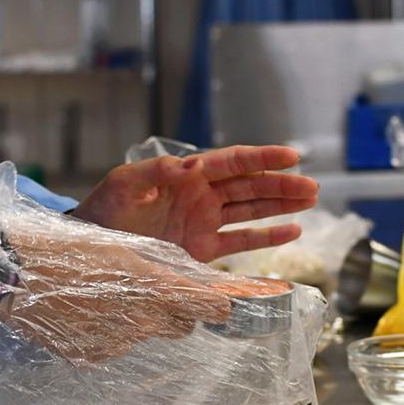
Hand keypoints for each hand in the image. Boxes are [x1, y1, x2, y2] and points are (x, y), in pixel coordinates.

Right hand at [0, 235, 233, 364]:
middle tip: (153, 294)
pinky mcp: (91, 357)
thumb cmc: (66, 247)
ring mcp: (115, 343)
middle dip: (176, 313)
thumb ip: (158, 268)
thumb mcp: (120, 246)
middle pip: (181, 326)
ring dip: (136, 321)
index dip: (216, 305)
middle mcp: (140, 321)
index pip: (207, 306)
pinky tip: (83, 314)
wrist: (10, 272)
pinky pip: (112, 346)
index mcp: (152, 286)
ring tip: (104, 298)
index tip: (220, 303)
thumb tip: (186, 283)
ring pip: (144, 335)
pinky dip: (106, 333)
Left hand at [71, 145, 318, 262]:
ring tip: (311, 200)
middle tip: (312, 186)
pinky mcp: (203, 249)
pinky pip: (241, 241)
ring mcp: (205, 221)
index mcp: (187, 175)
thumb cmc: (104, 208)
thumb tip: (191, 164)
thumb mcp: (124, 184)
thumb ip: (156, 172)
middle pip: (251, 185)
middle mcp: (202, 195)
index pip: (233, 161)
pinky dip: (267, 237)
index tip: (292, 155)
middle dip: (282, 184)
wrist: (91, 244)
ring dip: (282, 205)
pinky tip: (293, 231)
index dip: (263, 157)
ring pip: (252, 210)